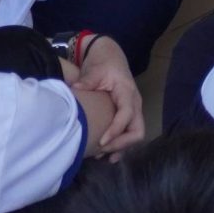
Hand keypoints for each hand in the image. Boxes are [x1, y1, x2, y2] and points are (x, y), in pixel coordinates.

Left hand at [74, 36, 146, 153]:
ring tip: (101, 155)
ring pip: (134, 135)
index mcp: (127, 92)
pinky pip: (128, 134)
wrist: (109, 56)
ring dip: (120, 148)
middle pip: (137, 130)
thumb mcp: (95, 69)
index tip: (101, 142)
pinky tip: (104, 154)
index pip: (127, 115)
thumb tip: (76, 88)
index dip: (116, 130)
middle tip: (101, 149)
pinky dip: (119, 146)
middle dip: (121, 143)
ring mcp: (133, 110)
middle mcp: (135, 103)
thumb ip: (87, 80)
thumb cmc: (103, 63)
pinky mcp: (127, 115)